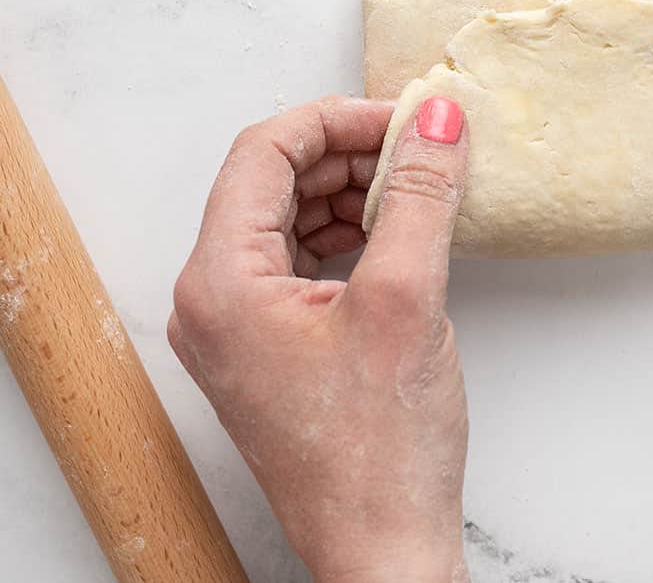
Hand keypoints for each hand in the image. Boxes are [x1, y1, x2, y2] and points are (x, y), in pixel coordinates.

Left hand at [169, 96, 470, 582]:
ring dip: (351, 194)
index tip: (402, 116)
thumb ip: (419, 195)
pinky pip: (301, 263)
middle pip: (273, 182)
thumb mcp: (407, 299)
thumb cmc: (381, 449)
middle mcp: (213, 300)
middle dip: (349, 155)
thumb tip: (435, 118)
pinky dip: (349, 236)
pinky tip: (397, 235)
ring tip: (417, 190)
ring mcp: (239, 328)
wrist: (382, 546)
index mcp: (221, 282)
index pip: (263, 152)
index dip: (336, 120)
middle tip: (420, 148)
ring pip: (289, 220)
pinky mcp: (271, 348)